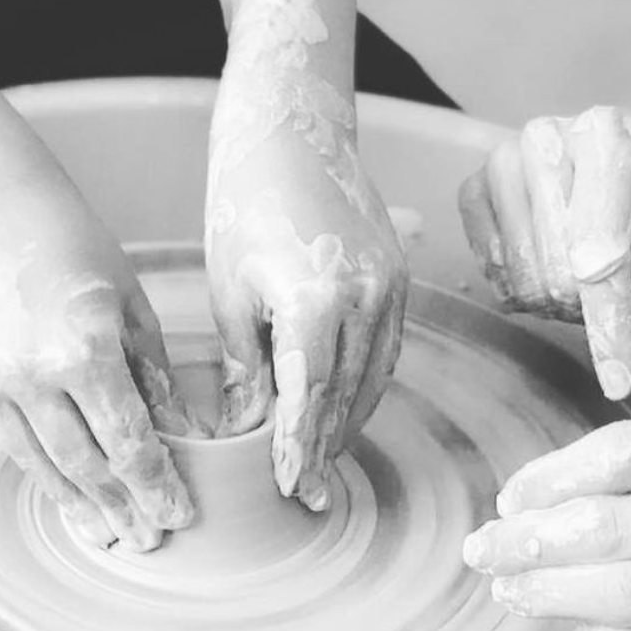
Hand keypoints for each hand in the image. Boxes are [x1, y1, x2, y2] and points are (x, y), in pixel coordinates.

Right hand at [0, 183, 199, 551]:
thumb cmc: (83, 256)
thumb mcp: (136, 313)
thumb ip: (157, 382)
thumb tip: (187, 443)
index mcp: (86, 349)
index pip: (129, 441)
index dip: (156, 486)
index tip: (180, 517)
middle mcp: (35, 373)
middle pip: (88, 464)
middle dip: (124, 508)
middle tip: (151, 541)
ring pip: (47, 465)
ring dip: (83, 507)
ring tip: (112, 537)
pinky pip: (15, 448)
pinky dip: (47, 479)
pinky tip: (72, 502)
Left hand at [206, 132, 406, 510]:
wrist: (293, 133)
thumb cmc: (244, 207)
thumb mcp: (231, 293)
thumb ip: (247, 369)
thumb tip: (245, 432)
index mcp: (318, 298)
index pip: (312, 395)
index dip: (302, 448)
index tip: (293, 489)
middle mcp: (367, 297)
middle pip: (348, 395)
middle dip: (327, 449)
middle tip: (311, 497)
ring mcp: (392, 288)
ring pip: (374, 379)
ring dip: (349, 425)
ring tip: (325, 464)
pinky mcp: (399, 281)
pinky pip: (386, 353)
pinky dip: (365, 389)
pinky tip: (344, 413)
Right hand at [458, 104, 630, 399]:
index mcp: (610, 137)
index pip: (598, 251)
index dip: (608, 322)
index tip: (619, 380)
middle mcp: (544, 141)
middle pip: (555, 275)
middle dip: (592, 310)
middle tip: (621, 298)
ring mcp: (501, 164)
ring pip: (522, 283)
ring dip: (561, 304)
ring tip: (591, 280)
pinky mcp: (472, 191)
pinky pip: (494, 279)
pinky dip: (527, 291)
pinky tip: (554, 267)